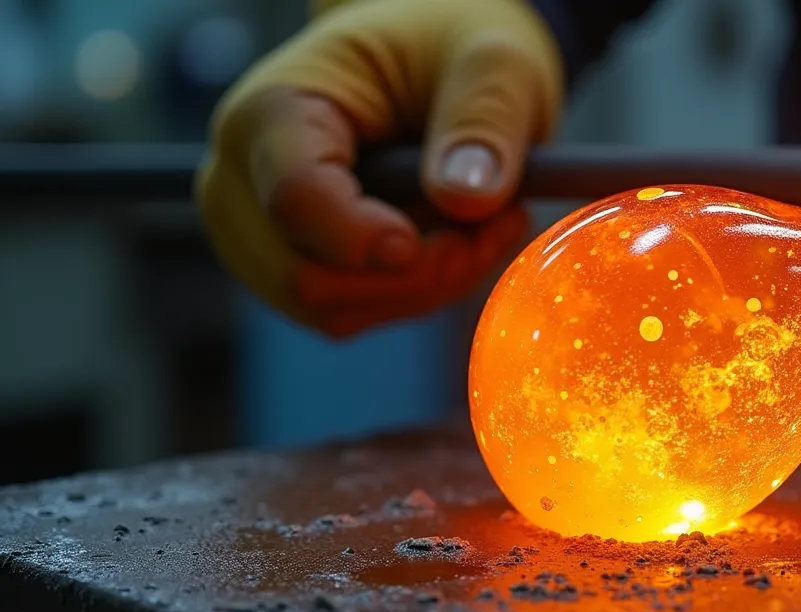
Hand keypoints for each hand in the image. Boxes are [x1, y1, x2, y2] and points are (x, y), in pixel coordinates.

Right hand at [195, 0, 562, 337]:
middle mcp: (240, 180)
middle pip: (309, 278)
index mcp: (271, 110)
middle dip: (418, 271)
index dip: (372, 237)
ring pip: (334, 310)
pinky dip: (415, 295)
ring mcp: (256, 235)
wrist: (429, 60)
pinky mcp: (290, 270)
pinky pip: (351, 315)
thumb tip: (467, 197)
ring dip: (426, 286)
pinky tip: (455, 242)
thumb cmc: (448, 47)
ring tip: (484, 223)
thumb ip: (484, 119)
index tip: (455, 232)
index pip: (296, 202)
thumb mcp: (491, 59)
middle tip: (501, 219)